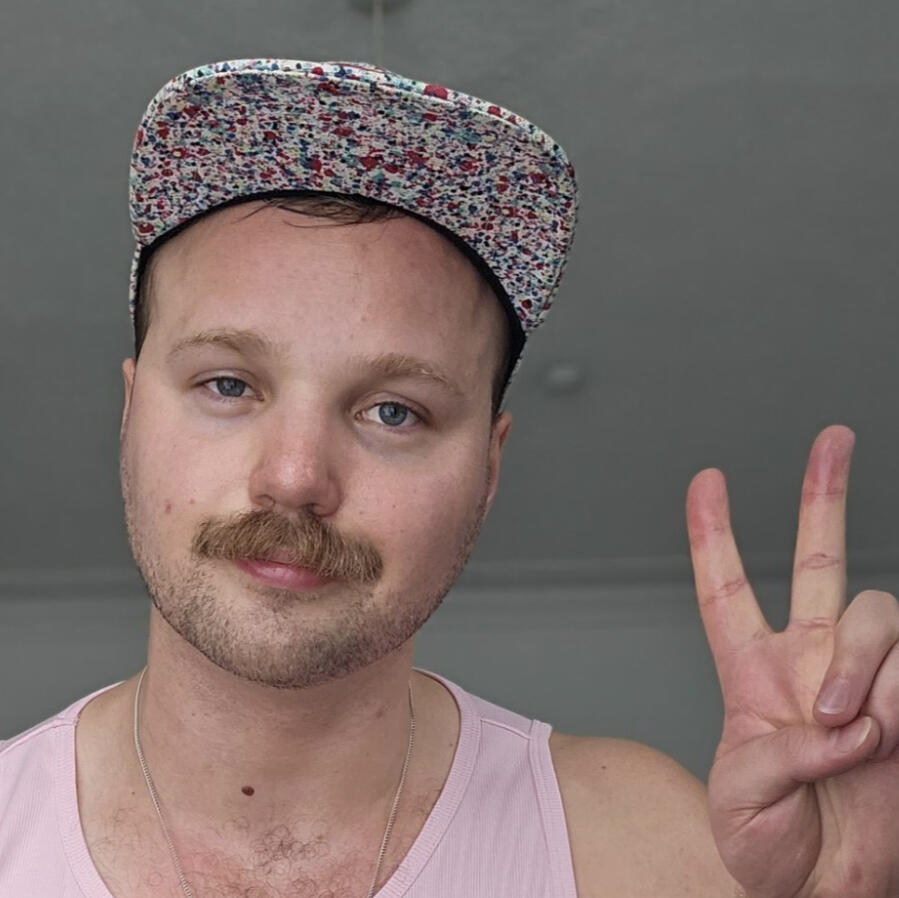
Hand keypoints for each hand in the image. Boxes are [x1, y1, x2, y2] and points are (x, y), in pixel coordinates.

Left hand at [686, 425, 898, 897]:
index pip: (727, 587)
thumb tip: (843, 724)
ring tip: (849, 722)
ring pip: (876, 613)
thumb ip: (778, 756)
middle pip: (820, 560)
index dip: (715, 533)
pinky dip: (898, 694)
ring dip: (864, 661)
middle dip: (823, 495)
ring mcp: (864, 679)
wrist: (825, 893)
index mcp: (750, 673)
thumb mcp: (741, 802)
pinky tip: (883, 733)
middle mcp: (809, 661)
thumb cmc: (768, 849)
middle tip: (833, 438)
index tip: (708, 479)